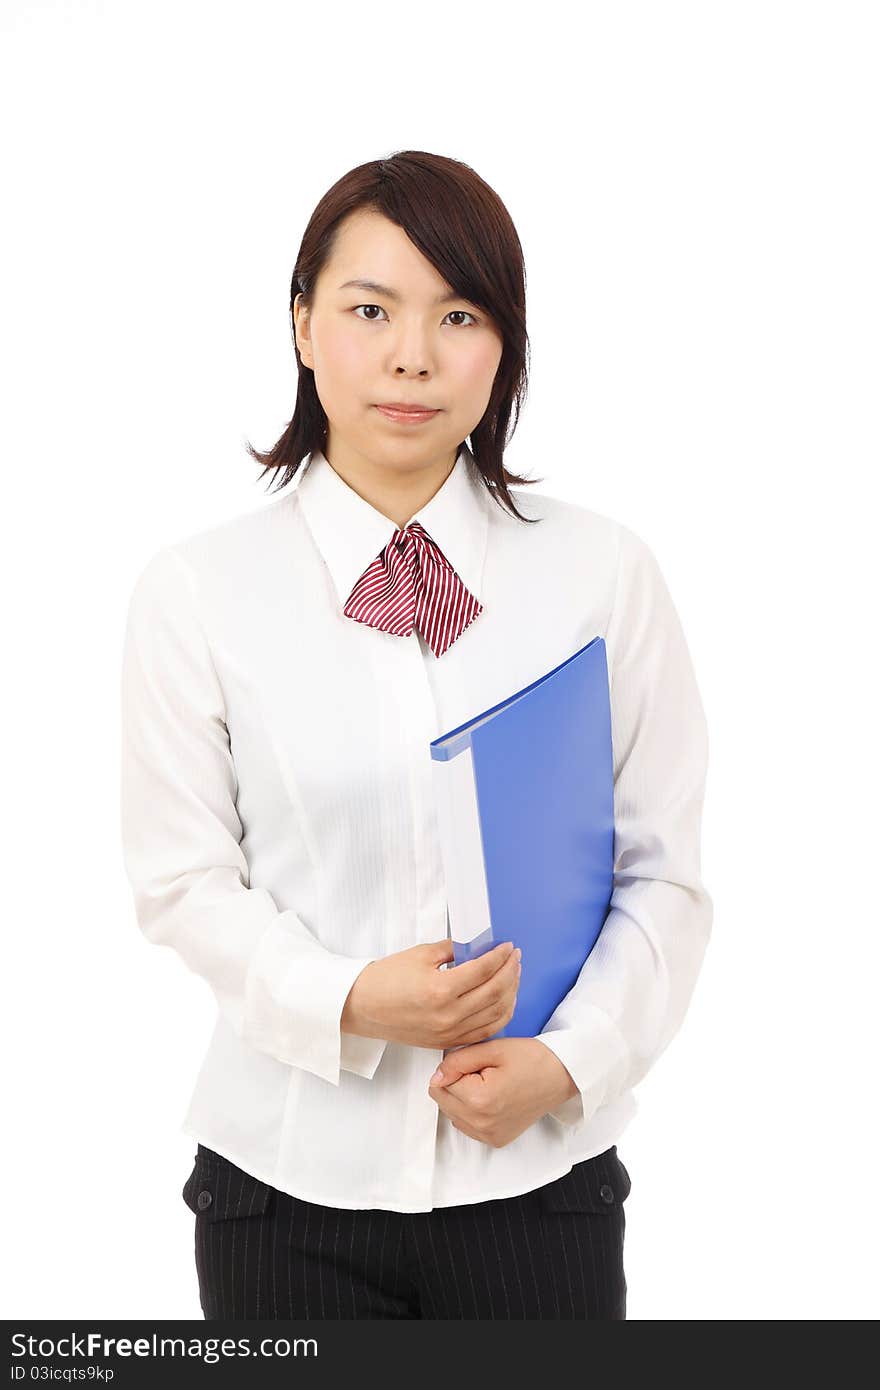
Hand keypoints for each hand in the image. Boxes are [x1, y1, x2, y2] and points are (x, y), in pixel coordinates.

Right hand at [341, 938, 521, 1050]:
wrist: (361, 1007)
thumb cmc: (385, 979)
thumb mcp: (420, 955)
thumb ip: (453, 950)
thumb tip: (478, 946)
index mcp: (440, 990)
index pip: (483, 970)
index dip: (500, 956)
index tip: (508, 946)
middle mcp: (448, 1015)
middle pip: (494, 993)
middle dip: (510, 972)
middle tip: (515, 957)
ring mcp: (449, 1032)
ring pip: (495, 1015)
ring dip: (510, 994)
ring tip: (513, 976)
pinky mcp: (447, 1042)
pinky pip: (484, 1032)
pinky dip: (499, 1016)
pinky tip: (503, 1001)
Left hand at [427, 1037, 577, 1147]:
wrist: (561, 1076)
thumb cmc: (531, 1059)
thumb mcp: (492, 1049)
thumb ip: (457, 1061)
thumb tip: (436, 1076)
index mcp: (479, 1100)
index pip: (438, 1084)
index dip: (455, 1068)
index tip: (476, 1064)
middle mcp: (482, 1124)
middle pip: (442, 1102)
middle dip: (456, 1084)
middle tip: (483, 1073)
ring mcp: (489, 1136)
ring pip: (452, 1114)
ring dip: (462, 1099)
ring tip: (489, 1084)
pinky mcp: (496, 1141)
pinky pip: (467, 1126)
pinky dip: (472, 1112)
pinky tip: (492, 1098)